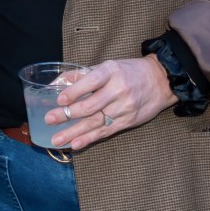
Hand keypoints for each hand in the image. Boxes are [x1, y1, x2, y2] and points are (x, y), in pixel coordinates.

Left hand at [44, 55, 175, 149]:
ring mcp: (124, 108)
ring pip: (96, 122)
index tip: (59, 99)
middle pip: (91, 105)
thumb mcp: (107, 66)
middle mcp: (118, 90)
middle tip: (50, 119)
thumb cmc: (127, 71)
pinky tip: (75, 144)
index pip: (91, 81)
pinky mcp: (127, 122)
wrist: (160, 81)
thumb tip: (56, 82)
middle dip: (68, 114)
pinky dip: (89, 139)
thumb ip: (82, 74)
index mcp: (111, 71)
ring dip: (74, 132)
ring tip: (57, 139)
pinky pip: (105, 132)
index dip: (75, 91)